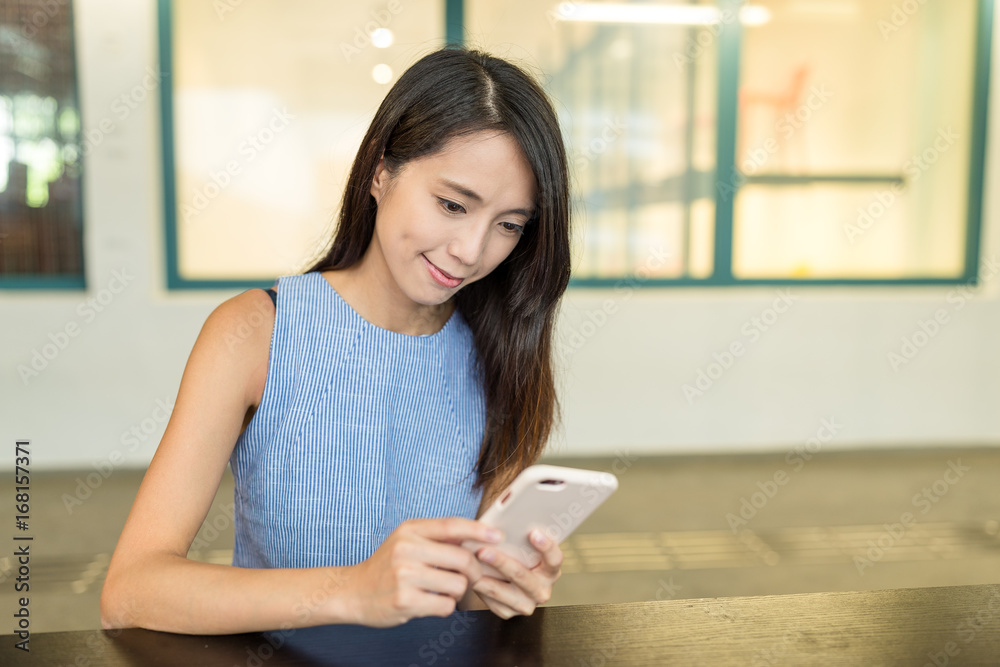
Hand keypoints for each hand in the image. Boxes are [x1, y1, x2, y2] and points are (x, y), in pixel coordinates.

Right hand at [344, 517, 502, 626]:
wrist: (353, 591)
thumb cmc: (386, 566)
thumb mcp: (406, 540)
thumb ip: (436, 537)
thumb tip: (476, 536)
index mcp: (410, 530)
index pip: (452, 526)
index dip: (479, 531)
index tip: (498, 536)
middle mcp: (407, 549)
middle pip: (462, 559)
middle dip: (474, 571)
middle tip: (470, 577)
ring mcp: (405, 576)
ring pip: (458, 585)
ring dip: (458, 592)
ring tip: (444, 591)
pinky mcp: (405, 601)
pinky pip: (446, 605)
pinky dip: (445, 606)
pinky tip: (431, 602)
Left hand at [468, 528, 562, 618]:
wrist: (507, 577)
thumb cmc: (517, 553)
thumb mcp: (523, 544)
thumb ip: (521, 534)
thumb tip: (508, 515)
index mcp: (551, 569)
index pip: (555, 558)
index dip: (546, 546)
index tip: (533, 532)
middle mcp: (542, 589)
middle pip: (523, 576)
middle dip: (502, 563)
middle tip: (484, 551)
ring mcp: (527, 603)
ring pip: (505, 592)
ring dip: (486, 578)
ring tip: (471, 565)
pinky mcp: (510, 613)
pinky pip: (493, 603)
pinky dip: (480, 589)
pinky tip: (471, 577)